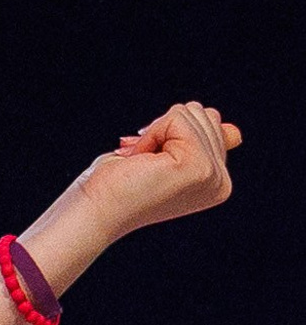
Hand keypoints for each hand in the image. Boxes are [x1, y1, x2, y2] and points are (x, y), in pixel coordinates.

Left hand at [74, 101, 239, 242]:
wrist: (90, 212)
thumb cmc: (113, 186)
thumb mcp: (163, 156)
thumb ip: (201, 144)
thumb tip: (234, 132)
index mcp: (215, 181)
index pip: (212, 123)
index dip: (171, 133)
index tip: (148, 164)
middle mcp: (220, 182)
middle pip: (206, 114)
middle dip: (165, 130)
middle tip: (141, 164)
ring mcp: (212, 176)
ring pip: (194, 113)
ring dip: (157, 132)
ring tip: (141, 165)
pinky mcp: (198, 167)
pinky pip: (178, 118)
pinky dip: (152, 133)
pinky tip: (140, 162)